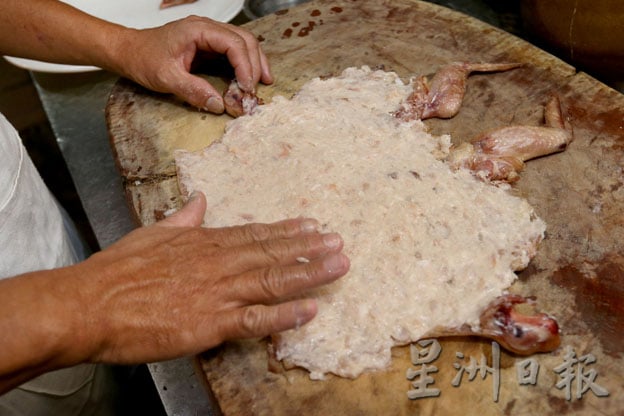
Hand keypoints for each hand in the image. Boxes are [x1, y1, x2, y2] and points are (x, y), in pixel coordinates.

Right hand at [70, 192, 348, 363]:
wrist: (90, 304)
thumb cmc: (117, 271)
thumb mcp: (152, 234)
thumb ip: (184, 218)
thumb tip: (201, 199)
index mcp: (204, 242)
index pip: (255, 234)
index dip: (286, 231)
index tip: (311, 226)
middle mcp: (219, 263)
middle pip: (272, 253)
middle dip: (309, 248)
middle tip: (339, 242)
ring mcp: (218, 292)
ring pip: (273, 280)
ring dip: (309, 272)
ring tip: (338, 265)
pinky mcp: (211, 323)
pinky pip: (256, 319)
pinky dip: (285, 314)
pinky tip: (311, 309)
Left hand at [114, 16, 272, 112]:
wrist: (129, 52)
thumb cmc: (143, 59)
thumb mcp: (166, 78)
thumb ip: (193, 91)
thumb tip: (219, 104)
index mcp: (197, 30)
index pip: (233, 43)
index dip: (245, 66)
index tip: (247, 88)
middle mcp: (207, 28)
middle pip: (244, 40)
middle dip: (255, 65)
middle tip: (256, 90)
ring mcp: (209, 35)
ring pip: (243, 43)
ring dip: (255, 62)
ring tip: (263, 82)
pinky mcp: (209, 45)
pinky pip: (234, 50)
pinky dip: (246, 63)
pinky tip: (251, 77)